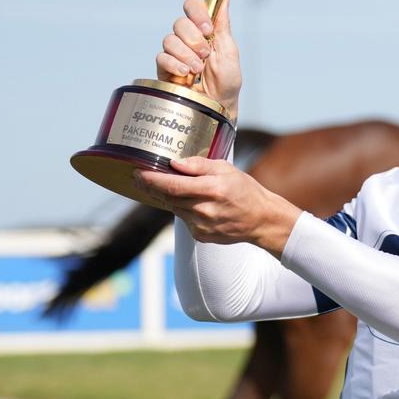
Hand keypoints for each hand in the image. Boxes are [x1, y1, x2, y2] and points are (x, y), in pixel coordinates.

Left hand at [134, 156, 300, 256]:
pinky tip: (188, 202)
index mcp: (212, 190)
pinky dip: (181, 209)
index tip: (137, 172)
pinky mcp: (200, 236)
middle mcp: (204, 210)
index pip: (172, 185)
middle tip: (139, 176)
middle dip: (151, 186)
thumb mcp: (226, 169)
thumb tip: (175, 163)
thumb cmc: (245, 190)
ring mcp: (201, 226)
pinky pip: (183, 219)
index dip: (152, 179)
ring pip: (173, 208)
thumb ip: (199, 165)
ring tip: (161, 185)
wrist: (261, 220)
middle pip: (168, 197)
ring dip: (165, 197)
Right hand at [156, 0, 241, 119]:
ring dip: (187, 54)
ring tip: (198, 69)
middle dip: (194, 39)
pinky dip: (174, 64)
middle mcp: (188, 38)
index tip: (207, 28)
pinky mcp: (165, 67)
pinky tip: (185, 73)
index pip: (193, 6)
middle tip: (205, 54)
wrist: (218, 105)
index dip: (197, 12)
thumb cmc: (227, 80)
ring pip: (170, 40)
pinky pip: (162, 57)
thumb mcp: (229, 51)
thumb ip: (223, 25)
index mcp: (204, 30)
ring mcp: (175, 52)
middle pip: (179, 22)